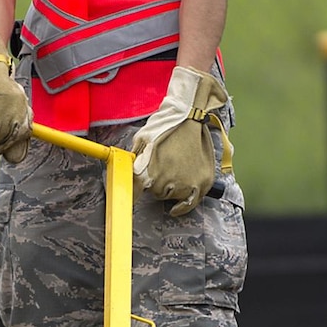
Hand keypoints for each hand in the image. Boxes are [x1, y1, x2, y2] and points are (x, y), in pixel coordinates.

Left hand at [131, 65, 229, 216]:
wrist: (188, 117)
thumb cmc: (165, 128)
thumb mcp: (142, 142)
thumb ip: (135, 162)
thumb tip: (123, 174)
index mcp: (151, 171)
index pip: (138, 191)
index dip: (134, 193)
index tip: (128, 202)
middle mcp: (169, 181)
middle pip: (156, 194)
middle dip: (156, 184)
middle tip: (162, 169)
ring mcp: (187, 183)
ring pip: (173, 197)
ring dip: (171, 189)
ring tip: (173, 171)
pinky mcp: (202, 182)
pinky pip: (191, 203)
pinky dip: (183, 206)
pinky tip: (176, 209)